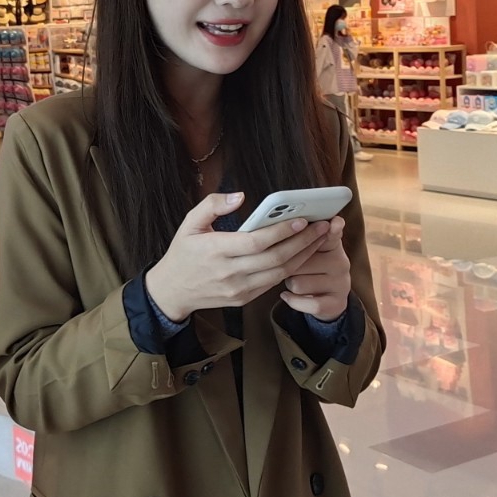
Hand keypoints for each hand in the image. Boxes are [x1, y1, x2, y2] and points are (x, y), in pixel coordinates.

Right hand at [144, 193, 333, 323]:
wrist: (172, 291)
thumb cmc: (183, 253)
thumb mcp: (189, 223)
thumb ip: (212, 204)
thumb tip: (240, 196)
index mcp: (216, 250)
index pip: (256, 242)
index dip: (282, 231)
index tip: (302, 219)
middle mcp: (230, 273)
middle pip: (275, 258)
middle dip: (304, 242)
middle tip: (323, 226)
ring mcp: (238, 289)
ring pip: (280, 273)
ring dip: (304, 255)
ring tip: (320, 238)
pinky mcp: (244, 299)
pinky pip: (274, 283)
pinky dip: (292, 267)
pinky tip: (303, 253)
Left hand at [279, 216, 349, 321]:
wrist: (329, 299)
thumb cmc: (313, 268)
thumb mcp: (313, 250)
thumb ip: (307, 235)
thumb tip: (309, 220)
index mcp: (333, 245)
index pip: (331, 234)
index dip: (332, 228)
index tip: (333, 223)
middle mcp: (341, 263)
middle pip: (300, 261)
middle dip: (288, 267)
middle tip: (290, 266)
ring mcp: (341, 284)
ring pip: (298, 283)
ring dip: (290, 284)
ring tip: (294, 280)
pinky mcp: (336, 303)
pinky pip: (308, 303)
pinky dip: (293, 300)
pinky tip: (287, 295)